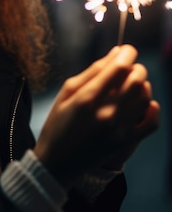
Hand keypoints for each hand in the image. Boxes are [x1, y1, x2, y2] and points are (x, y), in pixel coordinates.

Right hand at [33, 45, 159, 188]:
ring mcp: (118, 130)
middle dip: (137, 67)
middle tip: (130, 66)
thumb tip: (116, 53)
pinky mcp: (126, 142)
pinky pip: (152, 122)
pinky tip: (145, 103)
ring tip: (133, 83)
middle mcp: (106, 113)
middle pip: (136, 80)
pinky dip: (153, 108)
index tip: (127, 50)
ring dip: (143, 84)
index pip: (118, 68)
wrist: (58, 162)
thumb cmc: (58, 123)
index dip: (128, 54)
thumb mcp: (67, 92)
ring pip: (145, 97)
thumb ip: (92, 71)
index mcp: (87, 98)